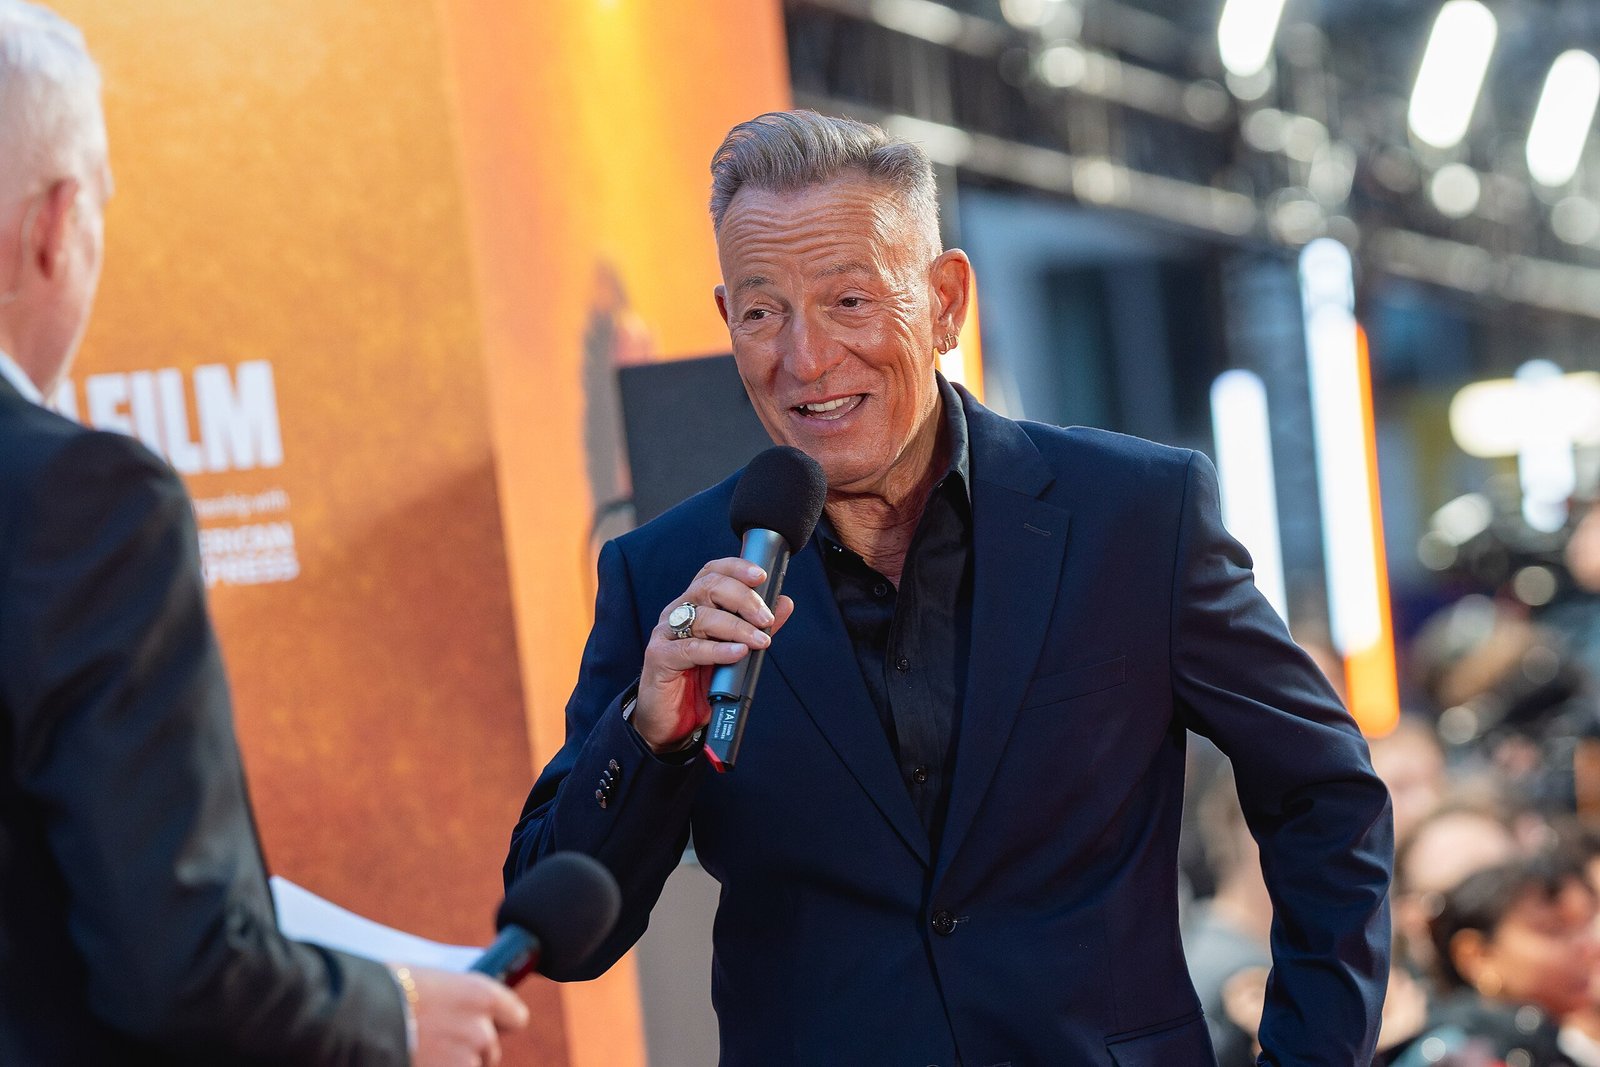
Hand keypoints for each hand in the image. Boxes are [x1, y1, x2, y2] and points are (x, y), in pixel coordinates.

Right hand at [392, 965, 528, 1066]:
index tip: (487, 1026)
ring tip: (424, 1052)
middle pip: (490, 1049)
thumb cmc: (386, 990)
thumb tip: (459, 1007)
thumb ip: (456, 999)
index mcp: (482, 995)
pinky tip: (418, 1059)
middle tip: (442, 1044)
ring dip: (453, 1064)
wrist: (356, 1015)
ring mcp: (466, 1060)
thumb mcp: (432, 982)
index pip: (515, 1017)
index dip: (500, 1023)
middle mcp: (481, 1029)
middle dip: (470, 1050)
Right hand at [634, 558, 794, 751]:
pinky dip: (718, 650)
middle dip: (744, 599)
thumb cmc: (700, 683)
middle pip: (709, 587)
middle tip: (766, 619)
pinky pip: (691, 648)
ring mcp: (666, 633)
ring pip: (703, 617)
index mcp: (694, 604)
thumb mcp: (733, 650)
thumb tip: (784, 603)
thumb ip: (756, 626)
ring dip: (737, 627)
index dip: (736, 568)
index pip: (713, 572)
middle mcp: (678, 612)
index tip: (762, 576)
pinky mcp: (660, 657)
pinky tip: (738, 653)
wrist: (672, 723)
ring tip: (760, 641)